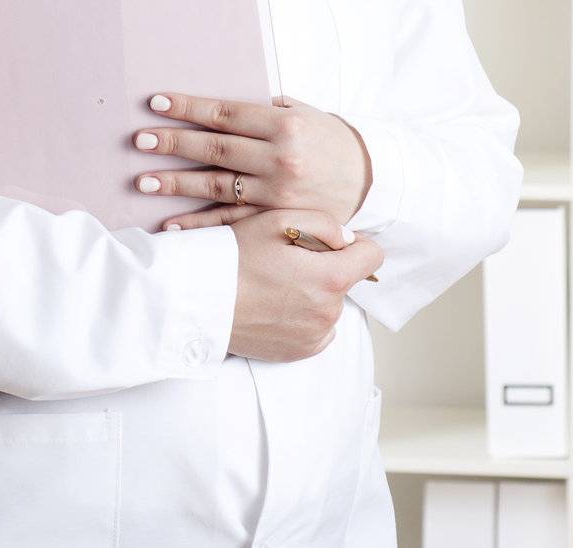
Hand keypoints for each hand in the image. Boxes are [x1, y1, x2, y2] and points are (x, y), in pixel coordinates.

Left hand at [133, 91, 372, 230]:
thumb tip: (217, 104)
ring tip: (144, 181)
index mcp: (284, 125)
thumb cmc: (329, 138)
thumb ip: (263, 108)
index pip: (226, 114)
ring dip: (177, 184)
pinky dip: (199, 224)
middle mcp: (280, 159)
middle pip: (215, 150)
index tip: (157, 103)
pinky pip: (231, 222)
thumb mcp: (303, 112)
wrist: (369, 179)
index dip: (189, 108)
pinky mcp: (277, 220)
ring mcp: (277, 194)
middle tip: (139, 140)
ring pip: (217, 187)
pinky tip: (171, 224)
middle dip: (173, 144)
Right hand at [227, 209, 384, 360]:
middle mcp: (330, 312)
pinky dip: (303, 317)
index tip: (330, 243)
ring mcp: (316, 336)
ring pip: (330, 304)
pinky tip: (275, 306)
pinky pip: (317, 329)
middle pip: (347, 281)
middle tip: (287, 262)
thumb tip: (347, 240)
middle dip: (326, 268)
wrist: (199, 299)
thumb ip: (325, 224)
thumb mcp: (278, 220)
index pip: (373, 256)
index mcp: (330, 277)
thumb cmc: (236, 255)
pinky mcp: (300, 352)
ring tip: (275, 285)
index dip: (355, 245)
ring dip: (313, 293)